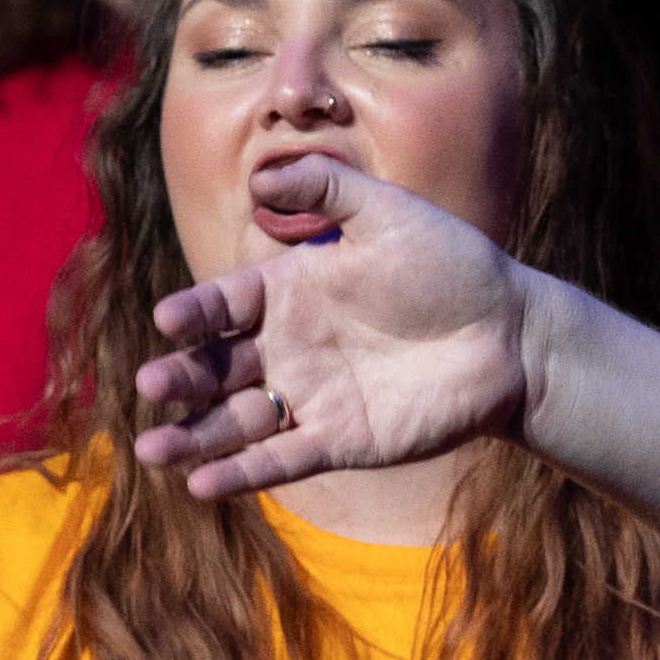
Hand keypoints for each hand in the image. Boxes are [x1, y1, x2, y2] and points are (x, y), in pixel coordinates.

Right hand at [128, 157, 533, 498]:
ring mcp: (311, 397)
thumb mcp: (389, 211)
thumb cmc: (450, 264)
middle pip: (217, 367)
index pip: (224, 303)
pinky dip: (244, 472)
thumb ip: (327, 188)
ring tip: (152, 450)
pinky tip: (203, 484)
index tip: (168, 320)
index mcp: (288, 291)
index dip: (194, 312)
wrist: (509, 333)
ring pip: (238, 421)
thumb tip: (261, 175)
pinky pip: (282, 459)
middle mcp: (288, 347)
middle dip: (182, 378)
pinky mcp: (341, 441)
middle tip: (150, 384)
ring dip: (194, 437)